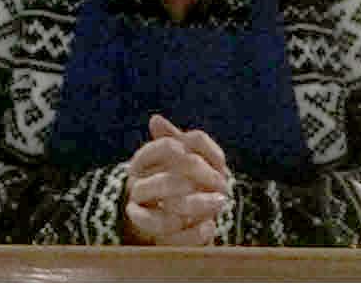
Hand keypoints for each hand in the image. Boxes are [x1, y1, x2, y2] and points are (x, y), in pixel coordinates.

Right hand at [123, 115, 229, 244]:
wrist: (168, 220)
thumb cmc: (178, 180)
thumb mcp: (181, 159)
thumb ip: (178, 140)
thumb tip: (155, 119)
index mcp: (142, 164)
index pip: (160, 148)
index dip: (185, 150)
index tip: (214, 160)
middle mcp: (139, 189)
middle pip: (157, 185)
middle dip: (192, 181)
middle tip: (222, 182)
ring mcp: (145, 216)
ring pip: (162, 215)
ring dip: (195, 206)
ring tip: (219, 202)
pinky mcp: (157, 241)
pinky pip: (172, 241)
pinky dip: (194, 234)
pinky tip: (210, 225)